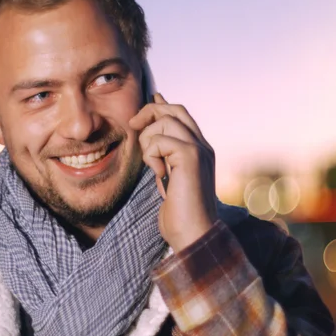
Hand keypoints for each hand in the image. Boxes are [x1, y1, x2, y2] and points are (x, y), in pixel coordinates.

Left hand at [129, 93, 217, 252]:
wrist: (193, 233)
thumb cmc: (179, 214)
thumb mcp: (168, 179)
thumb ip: (164, 157)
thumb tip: (151, 140)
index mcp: (200, 150)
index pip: (181, 116)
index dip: (162, 106)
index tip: (149, 101)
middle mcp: (203, 146)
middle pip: (175, 110)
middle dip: (150, 112)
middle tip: (133, 125)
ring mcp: (199, 149)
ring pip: (165, 121)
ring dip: (148, 140)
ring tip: (153, 166)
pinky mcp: (191, 156)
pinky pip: (159, 141)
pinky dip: (151, 156)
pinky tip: (158, 175)